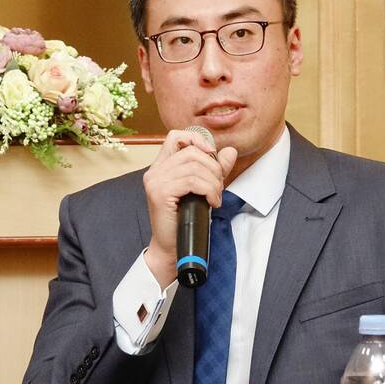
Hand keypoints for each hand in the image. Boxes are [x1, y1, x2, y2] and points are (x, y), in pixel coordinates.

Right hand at [142, 129, 236, 286]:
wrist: (172, 248)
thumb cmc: (186, 220)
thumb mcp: (204, 189)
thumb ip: (215, 170)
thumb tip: (230, 151)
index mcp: (161, 166)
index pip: (176, 136)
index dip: (197, 140)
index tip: (212, 156)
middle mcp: (154, 171)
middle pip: (191, 151)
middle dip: (212, 167)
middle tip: (218, 187)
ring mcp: (155, 181)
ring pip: (194, 166)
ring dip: (213, 182)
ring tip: (215, 197)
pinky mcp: (159, 193)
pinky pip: (191, 181)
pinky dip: (207, 190)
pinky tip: (211, 202)